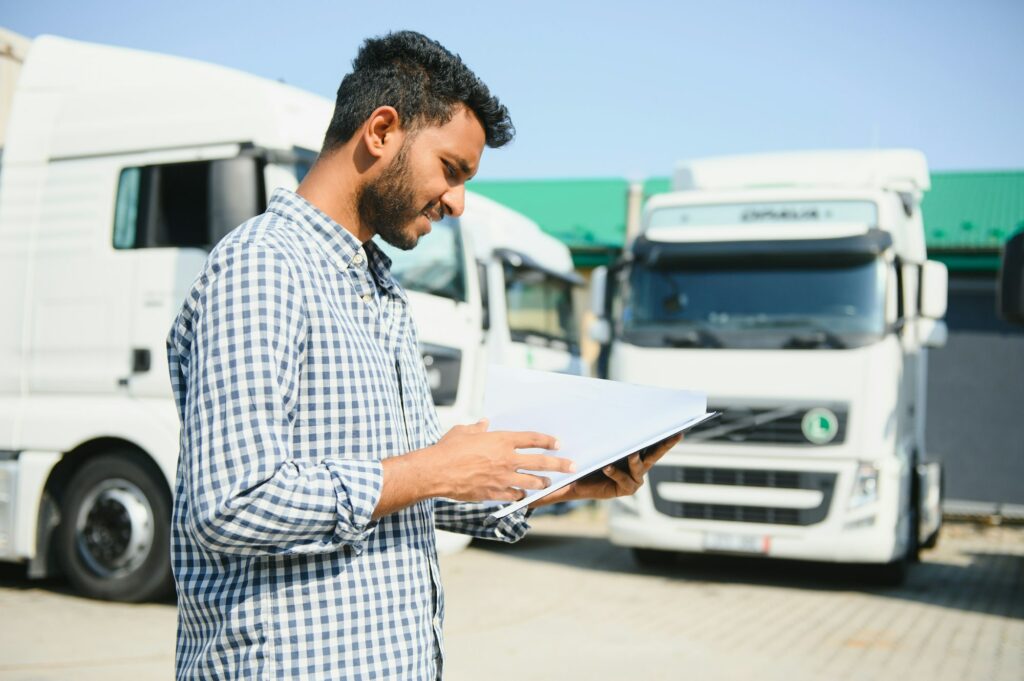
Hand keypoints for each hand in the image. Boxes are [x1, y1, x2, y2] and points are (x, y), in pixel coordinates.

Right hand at [427, 419, 574, 502]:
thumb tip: (483, 424)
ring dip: (543, 483)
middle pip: (540, 462)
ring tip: (549, 483)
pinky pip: (515, 496)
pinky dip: (521, 495)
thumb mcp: (463, 432)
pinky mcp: (494, 493)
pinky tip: (524, 495)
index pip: (532, 439)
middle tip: (572, 466)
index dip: (547, 441)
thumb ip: (477, 428)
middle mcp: (506, 459)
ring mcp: (502, 478)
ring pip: (532, 482)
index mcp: (500, 440)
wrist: (436, 472)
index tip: (557, 443)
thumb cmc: (447, 449)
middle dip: (560, 464)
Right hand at [536, 433, 682, 506]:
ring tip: (676, 433)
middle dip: (649, 458)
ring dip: (665, 445)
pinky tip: (675, 429)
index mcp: (618, 488)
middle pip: (644, 466)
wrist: (591, 474)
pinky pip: (654, 445)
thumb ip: (547, 499)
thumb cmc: (576, 482)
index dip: (618, 474)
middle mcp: (631, 478)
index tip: (605, 466)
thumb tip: (522, 508)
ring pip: (653, 455)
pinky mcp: (642, 453)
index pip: (624, 482)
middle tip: (646, 451)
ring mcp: (638, 465)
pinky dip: (663, 438)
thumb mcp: (564, 490)